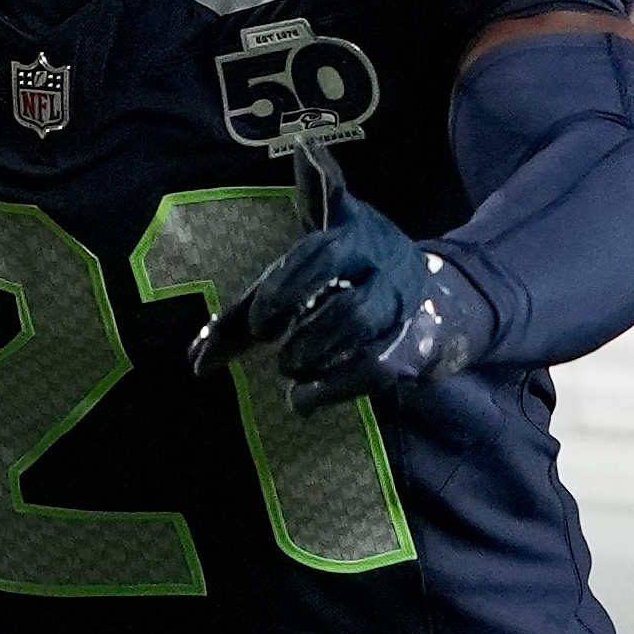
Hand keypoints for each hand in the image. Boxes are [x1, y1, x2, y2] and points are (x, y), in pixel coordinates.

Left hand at [192, 193, 493, 410]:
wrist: (437, 300)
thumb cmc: (348, 278)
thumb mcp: (307, 273)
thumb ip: (253, 305)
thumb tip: (196, 358)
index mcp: (353, 231)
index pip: (321, 243)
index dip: (289, 275)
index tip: (258, 312)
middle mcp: (382, 261)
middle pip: (335, 269)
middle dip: (292, 300)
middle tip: (261, 332)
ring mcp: (400, 301)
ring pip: (360, 318)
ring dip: (314, 347)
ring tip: (286, 367)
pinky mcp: (413, 344)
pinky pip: (377, 366)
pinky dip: (335, 387)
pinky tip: (302, 401)